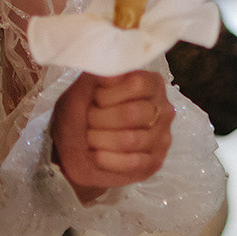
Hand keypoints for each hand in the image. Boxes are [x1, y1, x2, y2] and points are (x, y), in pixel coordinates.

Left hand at [51, 70, 174, 199]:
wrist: (74, 145)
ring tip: (89, 137)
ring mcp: (162, 138)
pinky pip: (133, 162)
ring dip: (101, 139)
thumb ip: (98, 76)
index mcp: (150, 83)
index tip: (94, 99)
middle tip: (87, 120)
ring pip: (131, 139)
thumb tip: (111, 73)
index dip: (109, 93)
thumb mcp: (82, 89)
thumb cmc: (81, 111)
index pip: (137, 83)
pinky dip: (108, 159)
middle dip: (100, 118)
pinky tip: (97, 155)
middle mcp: (162, 109)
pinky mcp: (155, 163)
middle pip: (133, 113)